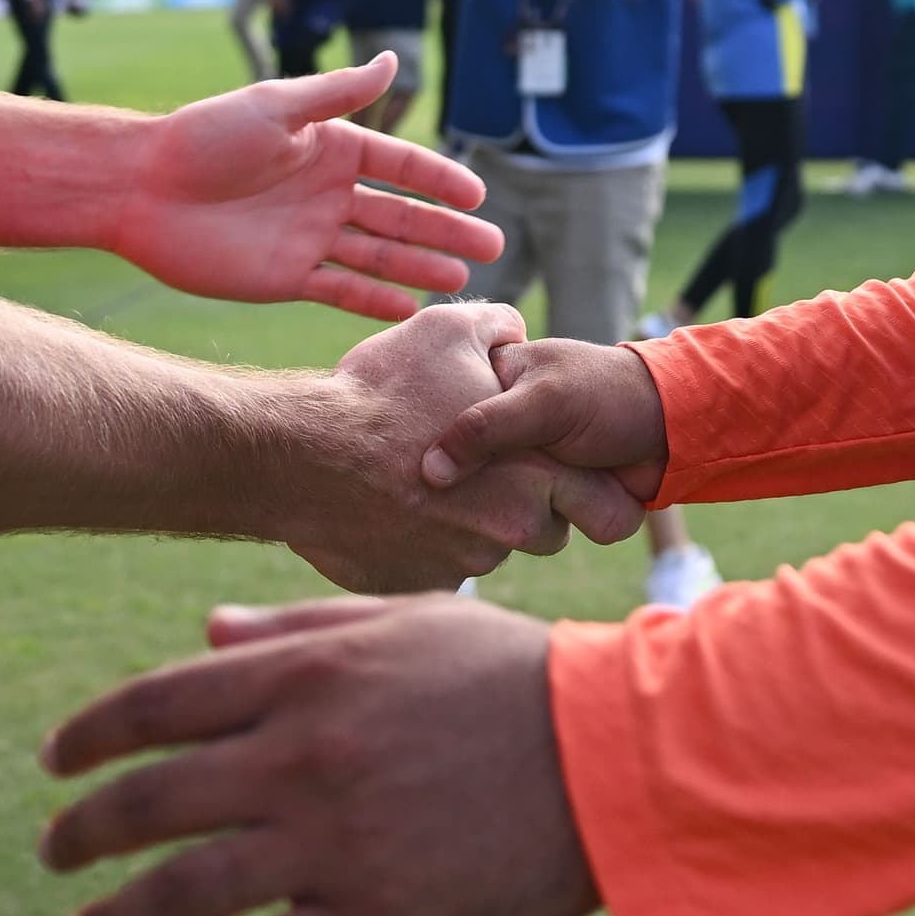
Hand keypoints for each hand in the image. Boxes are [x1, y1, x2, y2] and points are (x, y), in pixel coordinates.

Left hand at [39, 595, 594, 915]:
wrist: (613, 757)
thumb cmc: (516, 678)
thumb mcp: (407, 626)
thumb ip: (300, 630)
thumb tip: (209, 630)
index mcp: (306, 677)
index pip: (161, 702)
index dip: (92, 734)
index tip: (55, 762)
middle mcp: (301, 756)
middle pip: (151, 799)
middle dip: (85, 831)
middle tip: (55, 853)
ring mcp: (331, 841)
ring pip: (184, 890)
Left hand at [115, 59, 505, 318]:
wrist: (139, 189)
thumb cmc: (203, 136)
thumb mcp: (276, 107)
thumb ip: (338, 93)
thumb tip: (394, 60)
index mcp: (329, 147)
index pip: (399, 165)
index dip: (439, 180)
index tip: (477, 195)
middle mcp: (326, 193)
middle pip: (400, 215)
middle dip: (446, 230)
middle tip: (493, 244)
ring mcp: (309, 237)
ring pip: (379, 254)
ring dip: (421, 266)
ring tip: (462, 278)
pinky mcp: (285, 278)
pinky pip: (341, 290)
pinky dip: (375, 300)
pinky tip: (410, 307)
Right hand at [295, 306, 646, 590]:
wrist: (302, 457)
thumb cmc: (381, 392)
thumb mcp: (447, 332)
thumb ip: (498, 329)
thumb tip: (513, 331)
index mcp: (535, 475)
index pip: (612, 515)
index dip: (601, 497)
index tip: (577, 482)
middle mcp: (508, 532)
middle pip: (546, 533)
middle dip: (526, 506)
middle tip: (485, 469)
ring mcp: (461, 566)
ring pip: (487, 549)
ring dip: (470, 523)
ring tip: (424, 479)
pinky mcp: (418, 586)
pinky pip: (437, 567)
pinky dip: (424, 543)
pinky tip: (393, 506)